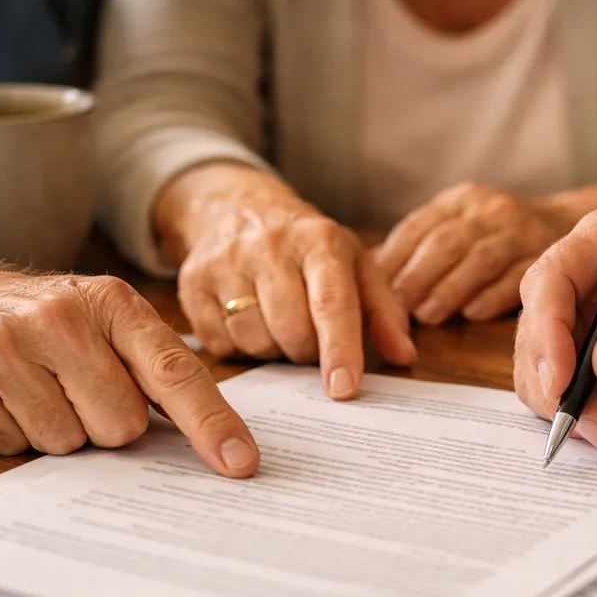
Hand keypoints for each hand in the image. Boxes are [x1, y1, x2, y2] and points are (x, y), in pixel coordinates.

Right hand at [0, 261, 259, 476]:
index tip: (241, 464)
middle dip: (102, 425)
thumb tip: (214, 439)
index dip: (211, 424)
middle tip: (68, 390)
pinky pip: (10, 448)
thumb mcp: (95, 321)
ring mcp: (3, 347)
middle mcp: (59, 318)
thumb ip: (147, 367)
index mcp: (109, 302)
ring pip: (66, 443)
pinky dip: (6, 434)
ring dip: (52, 431)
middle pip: (121, 426)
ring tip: (26, 390)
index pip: (173, 373)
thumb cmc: (30, 321)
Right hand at [159, 166, 414, 400]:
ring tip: (277, 323)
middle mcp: (271, 246)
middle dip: (306, 351)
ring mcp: (226, 261)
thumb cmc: (309, 249)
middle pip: (292, 332)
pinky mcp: (192, 281)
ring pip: (255, 341)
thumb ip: (383, 312)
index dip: (339, 350)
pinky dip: (238, 345)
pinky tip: (247, 320)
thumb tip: (404, 357)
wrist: (239, 207)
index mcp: (320, 241)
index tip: (343, 389)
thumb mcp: (355, 266)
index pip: (331, 303)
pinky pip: (220, 343)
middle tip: (309, 336)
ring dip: (272, 349)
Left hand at [375, 182, 568, 325]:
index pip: (419, 226)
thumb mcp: (458, 224)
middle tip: (396, 308)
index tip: (374, 288)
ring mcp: (521, 231)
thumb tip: (369, 268)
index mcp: (461, 200)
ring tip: (427, 317)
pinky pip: (517, 277)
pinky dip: (492, 296)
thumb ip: (420, 244)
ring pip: (479, 260)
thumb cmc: (495, 234)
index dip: (395, 259)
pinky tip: (472, 314)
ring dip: (449, 290)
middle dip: (417, 277)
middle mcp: (490, 210)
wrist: (563, 223)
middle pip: (446, 243)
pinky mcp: (546, 255)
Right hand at [514, 209, 596, 447]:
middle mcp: (578, 283)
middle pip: (537, 338)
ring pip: (550, 378)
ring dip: (590, 413)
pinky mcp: (589, 362)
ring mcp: (579, 324)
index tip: (561, 382)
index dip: (545, 334)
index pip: (549, 282)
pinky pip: (580, 400)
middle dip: (562, 391)